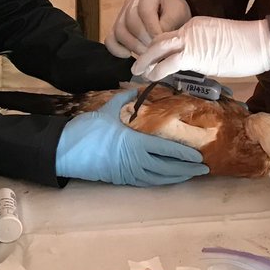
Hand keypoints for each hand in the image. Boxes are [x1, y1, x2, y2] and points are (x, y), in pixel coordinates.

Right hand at [56, 90, 209, 185]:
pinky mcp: (121, 179)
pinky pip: (146, 182)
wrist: (66, 151)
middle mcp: (135, 161)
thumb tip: (135, 87)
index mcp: (135, 143)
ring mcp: (128, 173)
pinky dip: (160, 181)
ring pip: (158, 178)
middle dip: (187, 169)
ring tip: (190, 175)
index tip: (199, 155)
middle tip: (203, 168)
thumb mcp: (108, 110)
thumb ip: (125, 99)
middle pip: (167, 168)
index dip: (185, 155)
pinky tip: (167, 178)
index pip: (167, 150)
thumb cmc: (88, 130)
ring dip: (176, 177)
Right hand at [105, 0, 190, 57]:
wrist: (167, 6)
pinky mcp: (117, 28)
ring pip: (119, 31)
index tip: (161, 42)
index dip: (152, 29)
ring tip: (146, 54)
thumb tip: (157, 42)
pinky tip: (129, 55)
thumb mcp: (178, 11)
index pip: (145, 11)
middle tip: (155, 50)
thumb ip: (169, 24)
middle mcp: (130, 3)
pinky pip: (110, 39)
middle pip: (130, 22)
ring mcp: (121, 15)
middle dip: (144, 39)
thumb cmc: (172, 8)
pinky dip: (117, 49)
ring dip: (133, 46)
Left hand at [132, 16, 269, 80]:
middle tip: (138, 64)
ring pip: (159, 48)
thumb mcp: (219, 44)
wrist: (260, 42)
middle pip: (159, 39)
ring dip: (145, 61)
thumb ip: (203, 51)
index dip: (160, 50)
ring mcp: (190, 40)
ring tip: (138, 71)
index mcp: (196, 25)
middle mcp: (189, 29)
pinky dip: (156, 69)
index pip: (172, 37)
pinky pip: (168, 63)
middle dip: (146, 52)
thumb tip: (196, 64)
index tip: (155, 60)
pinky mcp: (193, 54)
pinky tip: (151, 76)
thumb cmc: (248, 46)